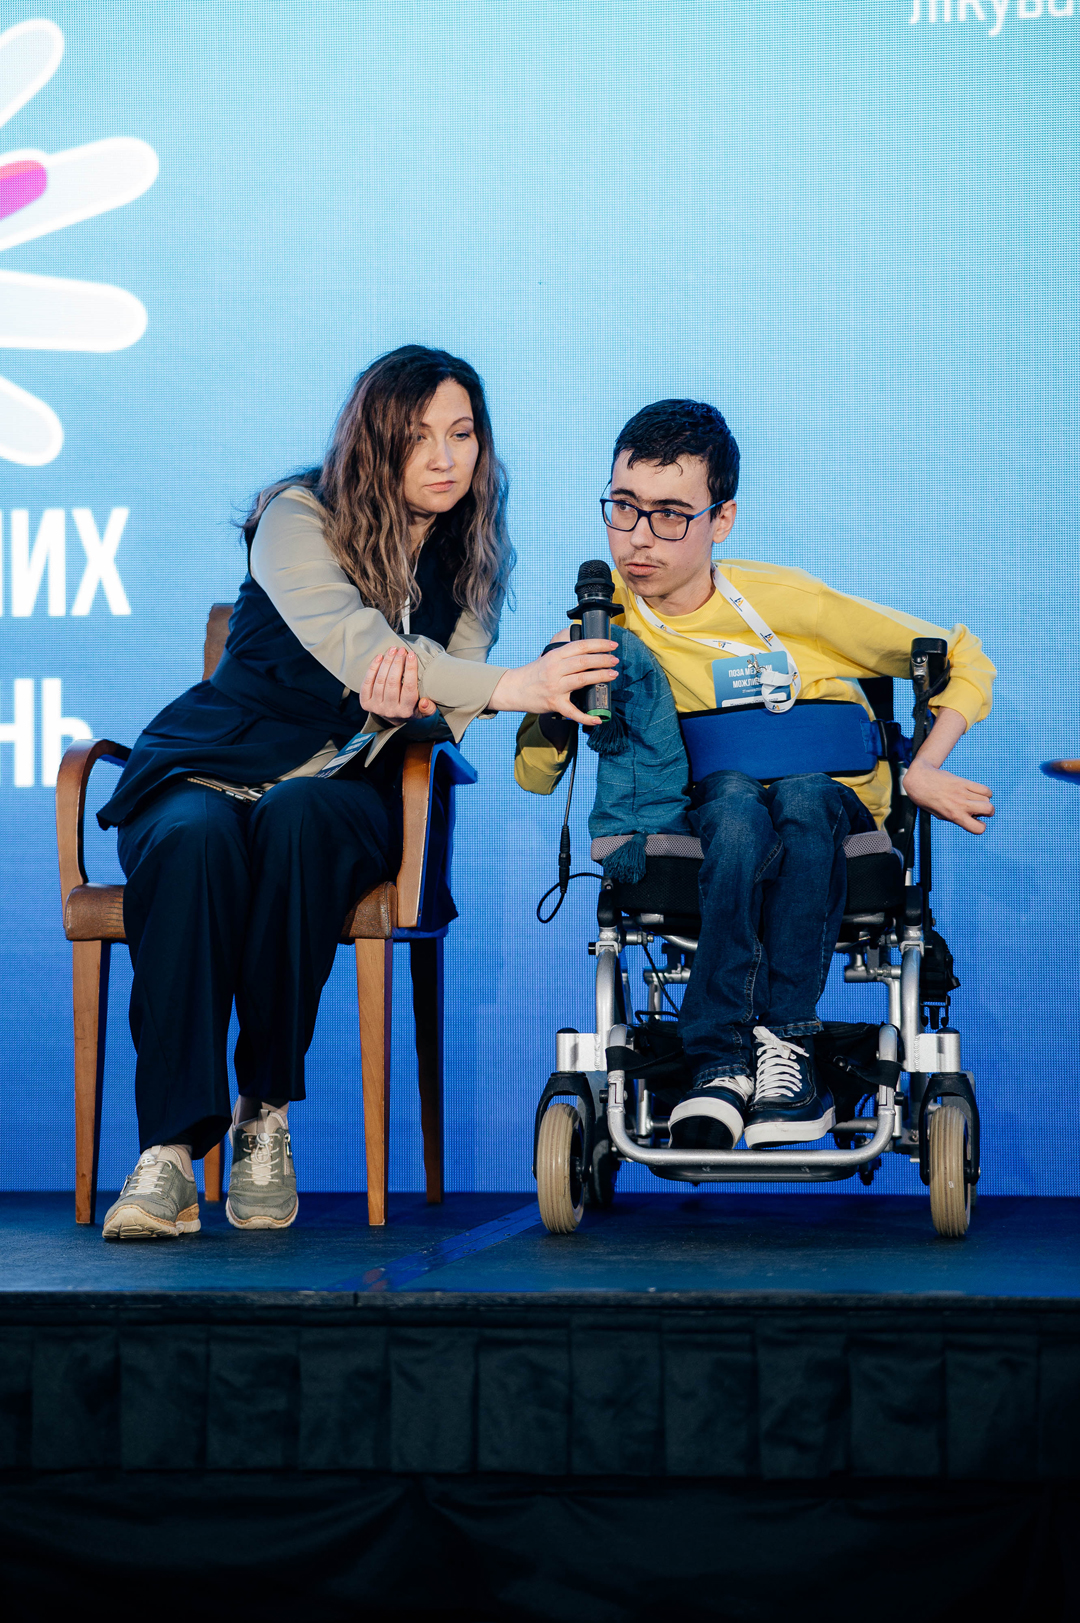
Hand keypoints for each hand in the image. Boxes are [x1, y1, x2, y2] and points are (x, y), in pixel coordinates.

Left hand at [360, 647, 437, 723]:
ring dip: (386, 663)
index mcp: (406, 711)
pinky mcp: (366, 703)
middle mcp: (390, 710)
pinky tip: (379, 657)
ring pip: (380, 681)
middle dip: (397, 663)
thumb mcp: (424, 713)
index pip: (409, 688)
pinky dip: (372, 669)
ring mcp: (376, 707)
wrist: (394, 720)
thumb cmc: (412, 710)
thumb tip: (424, 702)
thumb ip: (429, 708)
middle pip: (392, 683)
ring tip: (392, 650)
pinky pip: (367, 683)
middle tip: (401, 650)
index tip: (412, 654)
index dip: (410, 669)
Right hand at [488, 637, 618, 725]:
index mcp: (554, 656)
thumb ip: (565, 654)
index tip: (612, 645)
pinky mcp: (554, 704)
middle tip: (615, 660)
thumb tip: (589, 650)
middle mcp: (555, 669)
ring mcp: (555, 687)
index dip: (598, 644)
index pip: (579, 646)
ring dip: (599, 677)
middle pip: (583, 662)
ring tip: (612, 675)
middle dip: (602, 659)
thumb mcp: (547, 658)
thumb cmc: (534, 673)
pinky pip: (573, 712)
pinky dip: (586, 717)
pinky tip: (598, 719)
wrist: (513, 689)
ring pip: (581, 680)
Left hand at [903, 759, 993, 834]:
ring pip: (987, 798)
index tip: (975, 821)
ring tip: (974, 800)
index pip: (978, 828)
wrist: (920, 781)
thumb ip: (956, 818)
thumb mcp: (940, 815)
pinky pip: (984, 788)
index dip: (980, 827)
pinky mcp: (964, 782)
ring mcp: (963, 792)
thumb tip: (974, 817)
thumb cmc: (928, 800)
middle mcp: (960, 804)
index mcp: (954, 816)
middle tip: (978, 810)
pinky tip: (977, 793)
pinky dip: (985, 792)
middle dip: (988, 812)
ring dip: (984, 801)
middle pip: (989, 809)